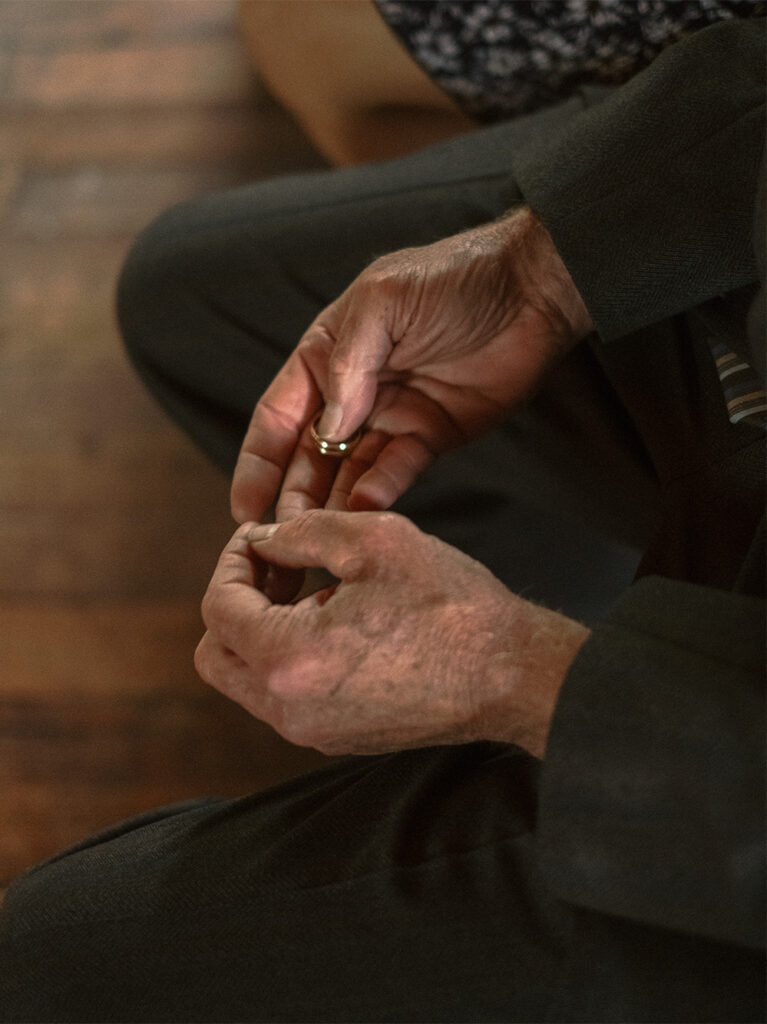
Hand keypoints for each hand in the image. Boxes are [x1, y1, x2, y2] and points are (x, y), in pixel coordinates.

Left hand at [195, 510, 590, 757]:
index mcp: (288, 661)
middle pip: (216, 654)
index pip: (219, 608)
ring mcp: (313, 733)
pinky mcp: (338, 738)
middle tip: (275, 566)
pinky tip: (336, 621)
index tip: (260, 537)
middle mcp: (289, 710)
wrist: (513, 675)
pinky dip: (289, 656)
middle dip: (234, 601)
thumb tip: (264, 541)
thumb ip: (302, 532)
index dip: (232, 561)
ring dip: (261, 629)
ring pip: (247, 679)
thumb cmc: (452, 607)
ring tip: (311, 588)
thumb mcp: (375, 540)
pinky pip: (285, 696)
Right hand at [230, 206, 592, 522]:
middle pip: (309, 453)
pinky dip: (381, 489)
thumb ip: (350, 363)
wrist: (530, 291)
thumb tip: (328, 427)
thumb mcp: (384, 302)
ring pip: (349, 470)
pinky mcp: (429, 436)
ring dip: (333, 501)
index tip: (244, 505)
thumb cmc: (452, 279)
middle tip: (285, 531)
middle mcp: (352, 390)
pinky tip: (369, 506)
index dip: (259, 460)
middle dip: (294, 493)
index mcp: (327, 354)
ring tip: (322, 533)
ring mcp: (391, 416)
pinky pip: (396, 470)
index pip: (279, 414)